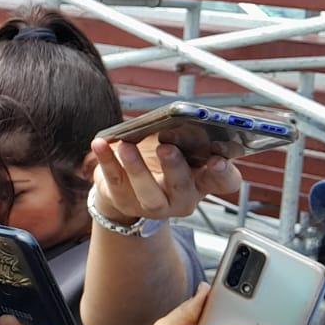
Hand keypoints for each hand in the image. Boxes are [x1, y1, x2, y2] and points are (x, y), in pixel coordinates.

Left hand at [91, 135, 242, 224]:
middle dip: (174, 167)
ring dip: (137, 167)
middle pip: (182, 188)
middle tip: (166, 147)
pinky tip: (100, 144)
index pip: (223, 182)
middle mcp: (181, 198)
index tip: (217, 160)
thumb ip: (182, 137)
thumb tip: (174, 118)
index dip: (223, 173)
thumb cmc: (158, 162)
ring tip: (126, 145)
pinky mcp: (124, 201)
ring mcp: (153, 205)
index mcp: (202, 181)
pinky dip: (107, 161)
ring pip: (148, 193)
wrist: (127, 189)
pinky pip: (115, 182)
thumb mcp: (176, 148)